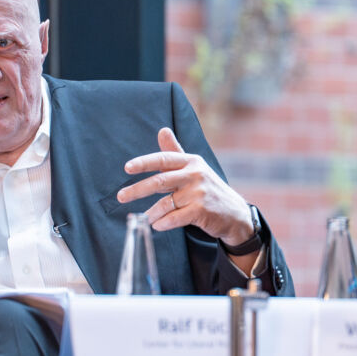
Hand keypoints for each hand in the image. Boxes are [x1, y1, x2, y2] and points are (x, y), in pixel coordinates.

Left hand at [116, 128, 253, 244]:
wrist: (235, 214)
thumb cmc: (209, 190)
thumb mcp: (195, 168)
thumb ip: (176, 152)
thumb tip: (162, 130)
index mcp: (192, 161)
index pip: (163, 159)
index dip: (144, 163)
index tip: (127, 168)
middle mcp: (196, 174)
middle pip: (160, 181)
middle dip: (137, 189)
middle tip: (121, 196)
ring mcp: (199, 193)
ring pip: (165, 203)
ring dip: (151, 213)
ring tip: (146, 218)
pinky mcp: (202, 211)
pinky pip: (174, 218)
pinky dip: (163, 223)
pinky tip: (158, 225)